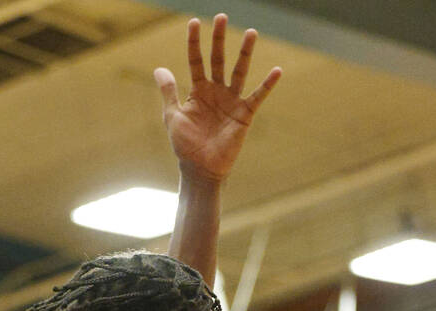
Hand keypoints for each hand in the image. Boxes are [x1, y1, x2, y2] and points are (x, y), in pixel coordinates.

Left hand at [154, 14, 281, 184]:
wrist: (199, 169)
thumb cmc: (185, 145)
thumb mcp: (173, 116)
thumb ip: (168, 92)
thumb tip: (159, 68)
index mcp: (198, 90)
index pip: (196, 61)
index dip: (194, 43)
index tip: (194, 22)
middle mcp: (216, 91)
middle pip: (218, 60)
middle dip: (219, 40)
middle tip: (221, 17)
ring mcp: (231, 101)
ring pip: (239, 71)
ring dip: (244, 53)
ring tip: (250, 32)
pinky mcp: (244, 114)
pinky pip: (257, 96)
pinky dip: (267, 85)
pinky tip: (276, 71)